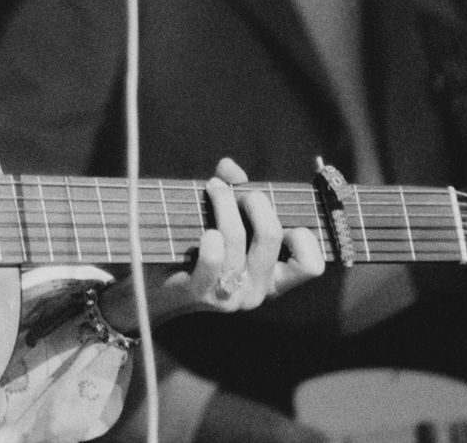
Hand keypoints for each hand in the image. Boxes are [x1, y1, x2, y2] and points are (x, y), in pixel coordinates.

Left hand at [99, 157, 324, 328]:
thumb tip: (231, 170)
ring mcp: (231, 296)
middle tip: (237, 191)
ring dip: (223, 203)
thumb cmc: (197, 250)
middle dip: (254, 200)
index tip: (278, 216)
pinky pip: (214, 260)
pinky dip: (210, 238)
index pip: (311, 265)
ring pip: (237, 238)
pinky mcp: (202, 293)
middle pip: (271, 234)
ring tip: (212, 189)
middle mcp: (258, 292)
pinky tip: (204, 229)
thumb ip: (233, 192)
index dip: (301, 234)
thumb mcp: (224, 223)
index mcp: (273, 280)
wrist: (155, 288)